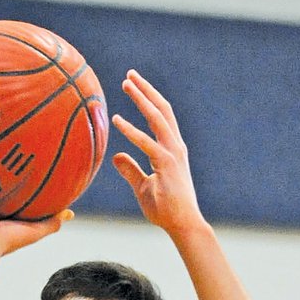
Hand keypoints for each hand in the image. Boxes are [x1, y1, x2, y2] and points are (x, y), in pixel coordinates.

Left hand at [112, 71, 203, 236]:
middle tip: (129, 74)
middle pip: (161, 109)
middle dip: (146, 89)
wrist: (183, 225)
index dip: (149, 99)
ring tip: (126, 83)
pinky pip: (146, 144)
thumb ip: (130, 171)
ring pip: (157, 117)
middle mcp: (175, 146)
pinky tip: (116, 120)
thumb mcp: (143, 187)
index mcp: (172, 149)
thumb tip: (116, 157)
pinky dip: (131, 130)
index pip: (161, 117)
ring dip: (142, 98)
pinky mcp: (167, 166)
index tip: (135, 85)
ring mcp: (172, 154)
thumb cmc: (166, 209)